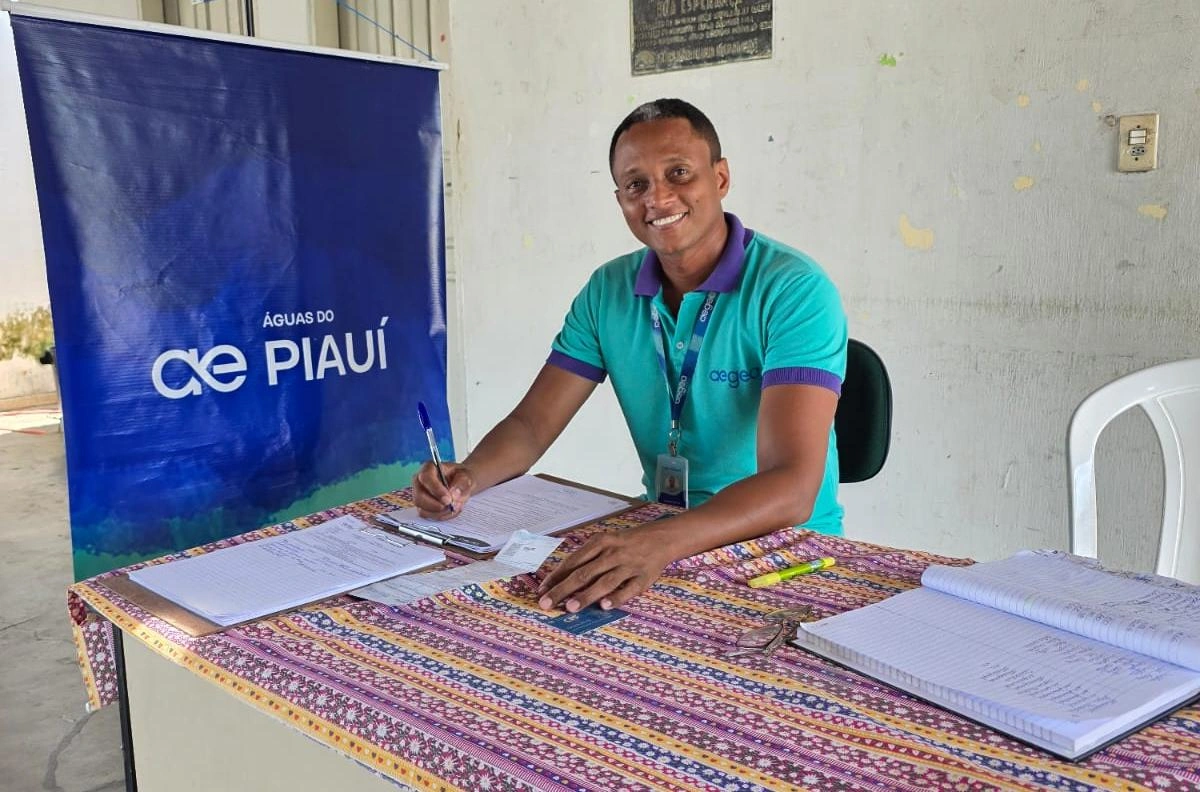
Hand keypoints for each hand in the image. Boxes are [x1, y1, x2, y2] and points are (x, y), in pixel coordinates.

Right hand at [411, 461, 474, 518]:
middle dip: (436, 505)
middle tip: (451, 507)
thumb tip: (453, 495)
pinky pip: (428, 516)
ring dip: (440, 513)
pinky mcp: (422, 507)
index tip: (448, 499)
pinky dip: (441, 516)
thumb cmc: (460, 477)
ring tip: (455, 507)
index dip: (436, 490)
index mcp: (429, 468)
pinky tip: (451, 511)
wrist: (461, 484)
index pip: (426, 478)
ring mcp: (419, 495)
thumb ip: (461, 483)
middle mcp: (420, 482)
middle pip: (419, 497)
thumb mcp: (466, 476)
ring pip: (422, 510)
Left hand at [536, 529, 673, 612]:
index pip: (573, 562)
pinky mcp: (643, 578)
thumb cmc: (625, 543)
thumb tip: (559, 579)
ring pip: (604, 582)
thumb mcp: (604, 543)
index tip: (541, 591)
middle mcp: (612, 553)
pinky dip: (617, 597)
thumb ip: (585, 559)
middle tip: (546, 604)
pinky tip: (604, 606)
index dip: (556, 577)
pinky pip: (629, 589)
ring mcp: (628, 566)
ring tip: (570, 608)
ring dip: (586, 595)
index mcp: (599, 542)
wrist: (661, 538)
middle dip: (563, 589)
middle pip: (584, 573)